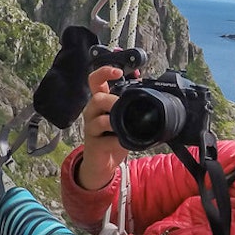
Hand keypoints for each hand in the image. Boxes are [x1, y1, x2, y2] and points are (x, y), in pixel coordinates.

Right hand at [76, 64, 127, 189]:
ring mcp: (91, 128)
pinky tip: (124, 141)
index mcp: (100, 101)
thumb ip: (129, 102)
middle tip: (124, 105)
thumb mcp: (122, 117)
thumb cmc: (113, 137)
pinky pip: (106, 139)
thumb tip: (144, 84)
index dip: (104, 72)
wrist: (102, 163)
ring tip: (123, 124)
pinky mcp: (94, 144)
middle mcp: (92, 112)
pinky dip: (118, 140)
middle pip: (97, 97)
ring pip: (98, 117)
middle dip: (113, 100)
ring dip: (114, 120)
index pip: (95, 80)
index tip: (118, 71)